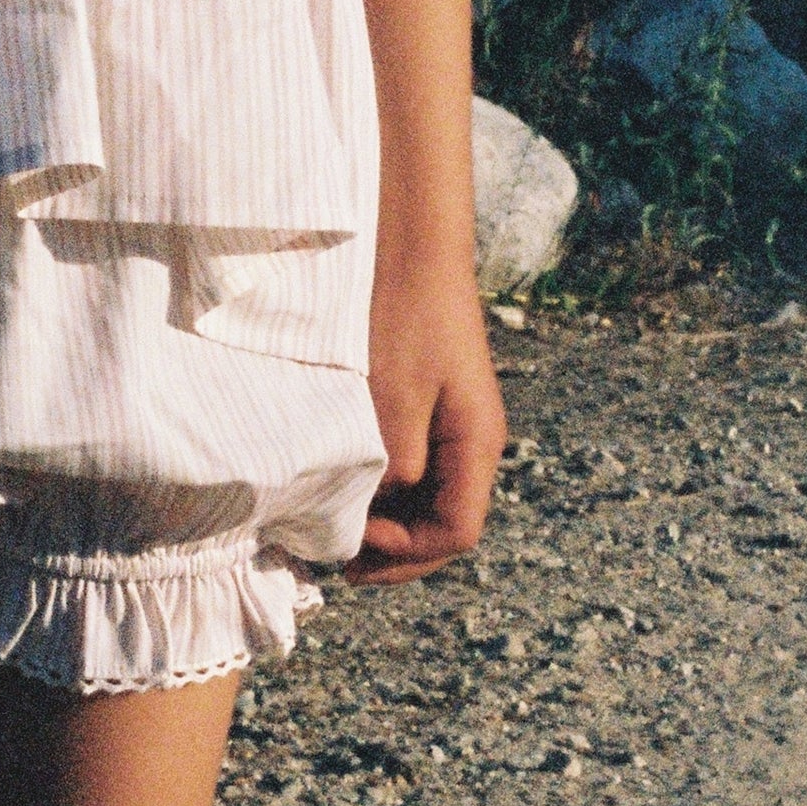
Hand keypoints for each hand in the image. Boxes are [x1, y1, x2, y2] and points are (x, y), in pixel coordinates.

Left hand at [349, 275, 503, 585]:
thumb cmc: (400, 313)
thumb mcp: (389, 397)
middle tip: (333, 561)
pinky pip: (411, 471)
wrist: (408, 245)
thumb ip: (388, 466)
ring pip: (425, 502)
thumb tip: (373, 518)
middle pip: (443, 527)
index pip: (454, 533)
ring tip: (330, 529)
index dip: (405, 553)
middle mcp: (472, 443)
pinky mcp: (427, 412)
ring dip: (383, 524)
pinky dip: (379, 492)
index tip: (352, 541)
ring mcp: (451, 429)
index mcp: (476, 444)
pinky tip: (340, 488)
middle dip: (393, 552)